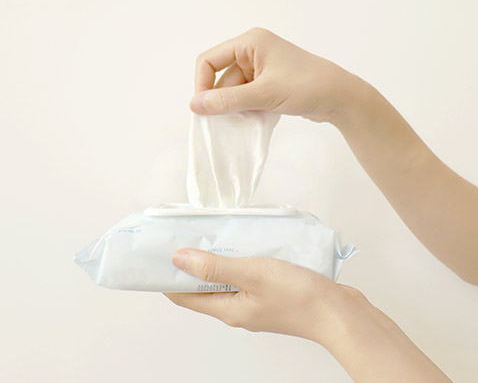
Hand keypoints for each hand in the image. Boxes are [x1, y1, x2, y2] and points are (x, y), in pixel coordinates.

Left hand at [164, 248, 450, 381]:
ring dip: (214, 262)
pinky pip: (244, 277)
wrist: (339, 312)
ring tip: (208, 236)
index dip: (166, 277)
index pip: (183, 296)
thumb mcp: (251, 274)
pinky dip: (236, 262)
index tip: (156, 254)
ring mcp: (254, 303)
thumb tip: (177, 259)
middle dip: (188, 265)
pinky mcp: (270, 295)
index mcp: (227, 309)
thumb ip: (214, 267)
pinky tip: (241, 245)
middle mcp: (236, 309)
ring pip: (224, 281)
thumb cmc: (297, 295)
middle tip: (181, 237)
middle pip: (202, 289)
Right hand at [190, 27, 366, 123]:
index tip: (204, 109)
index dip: (203, 84)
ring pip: (235, 91)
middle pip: (222, 78)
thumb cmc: (306, 86)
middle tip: (228, 122)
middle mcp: (253, 52)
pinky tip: (256, 119)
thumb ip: (228, 100)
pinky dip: (247, 110)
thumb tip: (195, 105)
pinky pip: (247, 97)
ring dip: (237, 108)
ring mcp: (262, 69)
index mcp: (250, 43)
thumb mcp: (263, 94)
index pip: (209, 60)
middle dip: (223, 101)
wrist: (340, 98)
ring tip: (248, 121)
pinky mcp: (269, 84)